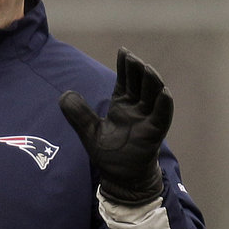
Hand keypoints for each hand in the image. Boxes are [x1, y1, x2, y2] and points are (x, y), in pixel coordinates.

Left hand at [59, 48, 172, 203]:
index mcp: (122, 104)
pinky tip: (164, 92)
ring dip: (152, 81)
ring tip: (146, 68)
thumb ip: (78, 114)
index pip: (126, 80)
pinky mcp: (154, 133)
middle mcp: (137, 108)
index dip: (125, 66)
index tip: (122, 50)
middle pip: (140, 83)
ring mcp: (147, 119)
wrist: (120, 178)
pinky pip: (162, 116)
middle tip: (131, 57)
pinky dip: (164, 104)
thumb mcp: (89, 132)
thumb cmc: (109, 154)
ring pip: (153, 95)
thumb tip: (64, 94)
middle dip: (137, 69)